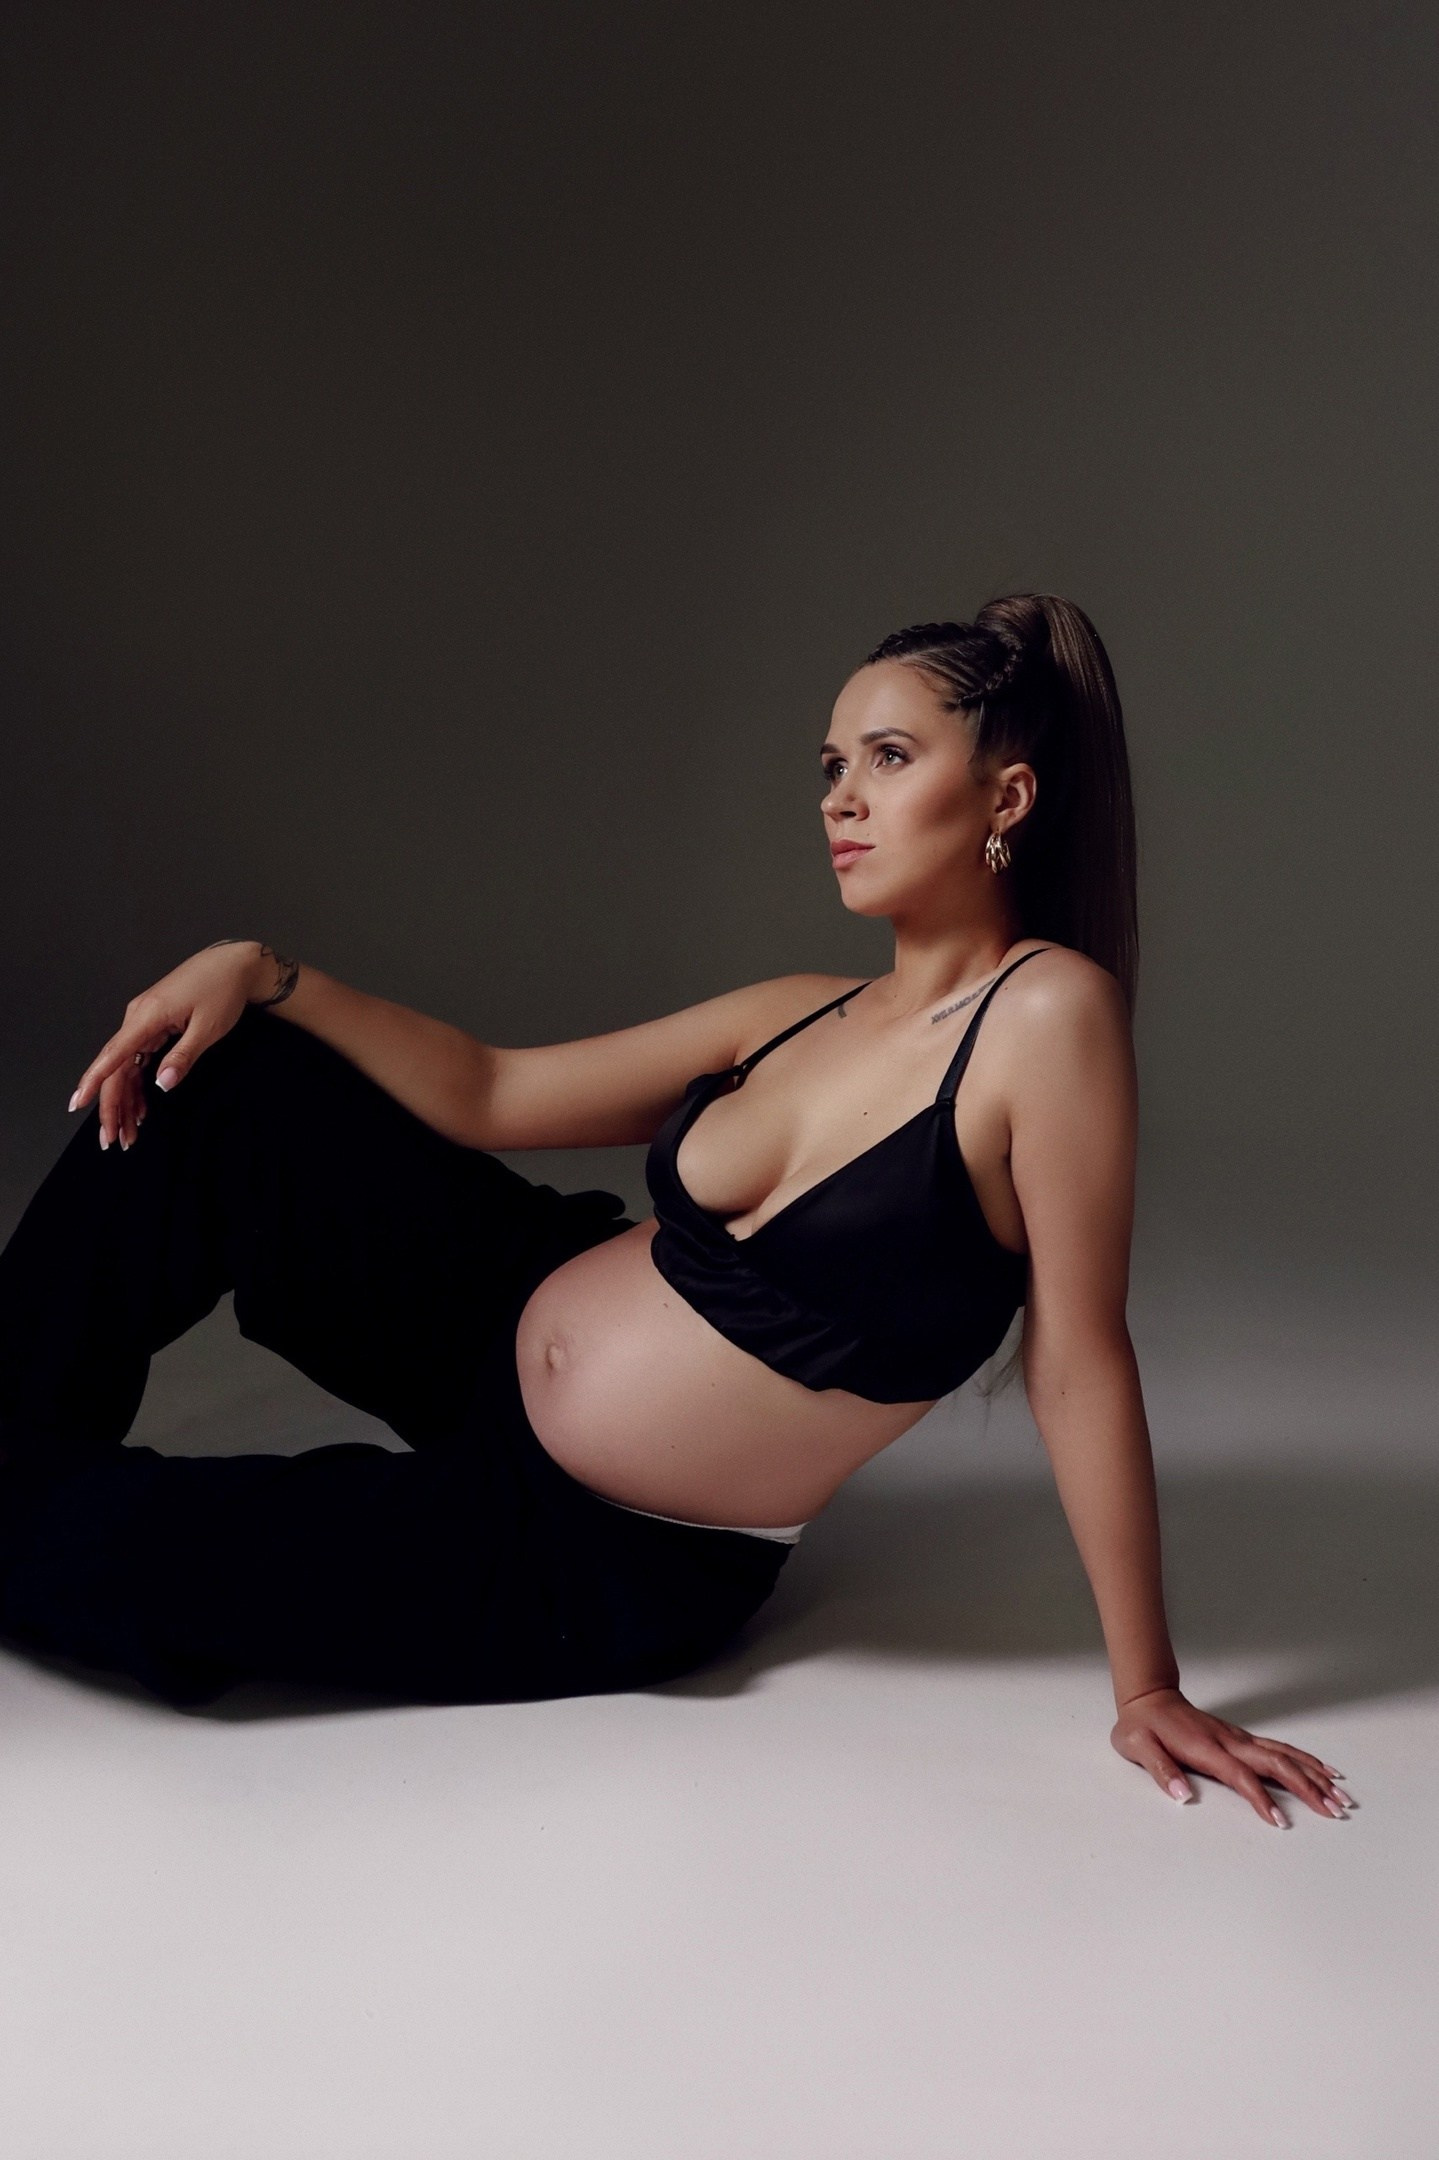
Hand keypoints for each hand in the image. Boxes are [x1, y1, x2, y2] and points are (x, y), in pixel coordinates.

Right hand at [67, 939, 268, 1150]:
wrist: (233, 964)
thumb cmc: (222, 991)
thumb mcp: (208, 1027)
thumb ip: (184, 1057)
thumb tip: (162, 1084)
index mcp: (147, 1016)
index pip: (113, 1054)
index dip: (94, 1081)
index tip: (79, 1104)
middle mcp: (138, 1018)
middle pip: (115, 1067)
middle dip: (111, 1105)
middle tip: (113, 1139)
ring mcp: (143, 1020)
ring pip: (124, 1067)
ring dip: (124, 1100)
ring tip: (126, 1133)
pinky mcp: (152, 1024)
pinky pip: (136, 1059)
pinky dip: (136, 1085)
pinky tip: (139, 1109)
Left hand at [1111, 1685, 1354, 1825]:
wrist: (1148, 1698)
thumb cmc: (1142, 1727)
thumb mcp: (1138, 1747)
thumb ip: (1160, 1771)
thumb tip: (1180, 1795)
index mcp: (1207, 1749)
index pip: (1241, 1777)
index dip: (1261, 1799)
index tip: (1281, 1822)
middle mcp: (1230, 1742)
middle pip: (1276, 1764)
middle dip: (1308, 1788)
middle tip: (1335, 1810)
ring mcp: (1239, 1738)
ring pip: (1285, 1755)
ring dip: (1314, 1775)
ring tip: (1341, 1795)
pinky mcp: (1242, 1738)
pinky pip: (1281, 1749)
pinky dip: (1305, 1760)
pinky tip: (1324, 1770)